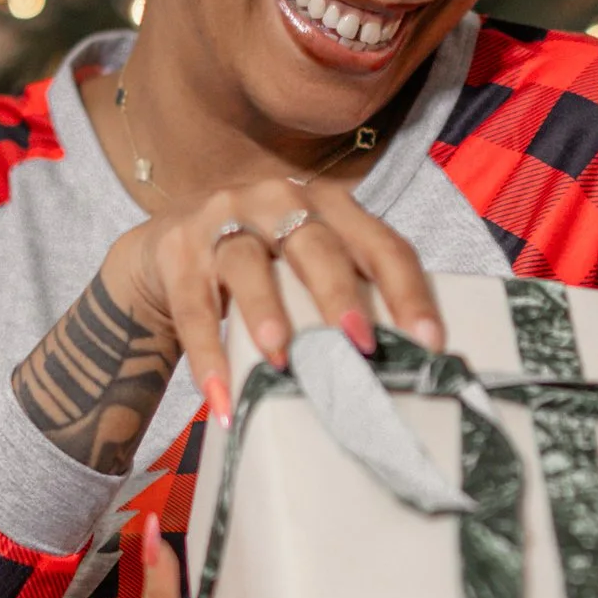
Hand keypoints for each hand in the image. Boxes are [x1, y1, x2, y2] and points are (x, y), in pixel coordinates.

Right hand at [111, 177, 442, 422]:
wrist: (169, 243)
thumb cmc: (263, 263)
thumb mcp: (307, 265)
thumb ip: (347, 293)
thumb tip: (405, 367)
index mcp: (329, 206)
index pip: (380, 244)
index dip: (407, 292)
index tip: (428, 343)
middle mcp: (279, 201)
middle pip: (314, 244)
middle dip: (340, 293)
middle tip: (361, 342)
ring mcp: (223, 221)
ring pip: (247, 264)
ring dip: (267, 312)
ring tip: (281, 356)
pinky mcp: (178, 252)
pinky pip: (193, 306)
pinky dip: (207, 354)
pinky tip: (220, 395)